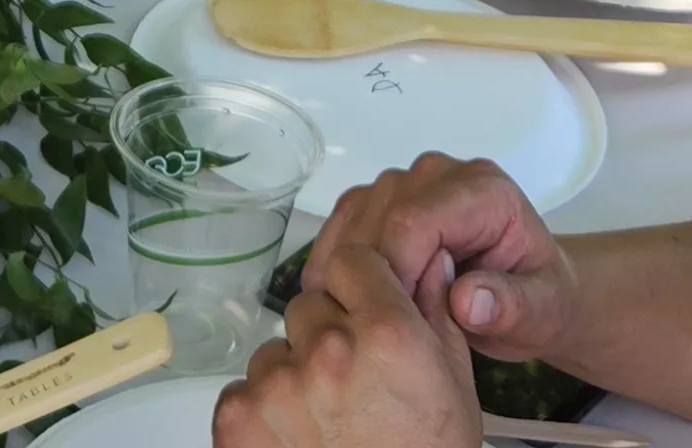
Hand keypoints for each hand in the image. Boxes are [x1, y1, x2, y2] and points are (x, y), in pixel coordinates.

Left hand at [214, 239, 482, 447]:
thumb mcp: (453, 387)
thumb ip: (436, 315)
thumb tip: (428, 261)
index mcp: (389, 334)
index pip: (352, 262)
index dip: (358, 287)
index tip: (361, 310)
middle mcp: (330, 350)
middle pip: (308, 306)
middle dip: (324, 335)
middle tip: (347, 383)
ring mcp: (277, 386)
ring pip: (274, 352)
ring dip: (291, 377)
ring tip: (324, 422)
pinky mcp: (238, 419)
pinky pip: (242, 390)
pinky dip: (260, 413)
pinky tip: (295, 441)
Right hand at [303, 152, 580, 359]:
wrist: (530, 292)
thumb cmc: (538, 300)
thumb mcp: (542, 313)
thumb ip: (511, 305)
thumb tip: (468, 300)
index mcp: (484, 190)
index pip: (413, 221)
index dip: (396, 275)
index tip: (399, 324)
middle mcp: (440, 174)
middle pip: (377, 218)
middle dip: (371, 278)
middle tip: (384, 331)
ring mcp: (405, 182)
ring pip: (353, 220)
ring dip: (348, 273)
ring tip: (370, 320)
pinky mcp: (380, 200)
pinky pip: (342, 226)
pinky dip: (336, 266)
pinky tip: (350, 303)